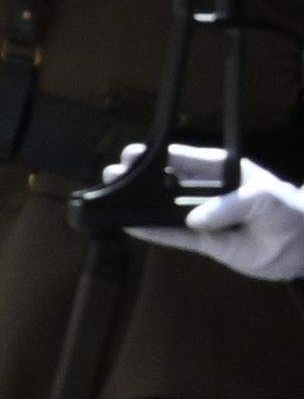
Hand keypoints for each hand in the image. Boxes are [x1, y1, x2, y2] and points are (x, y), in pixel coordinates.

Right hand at [123, 144, 303, 283]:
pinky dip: (154, 233)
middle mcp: (207, 192)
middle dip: (139, 179)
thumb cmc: (289, 211)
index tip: (130, 156)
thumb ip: (229, 205)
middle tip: (113, 178)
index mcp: (221, 170)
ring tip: (112, 199)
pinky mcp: (207, 243)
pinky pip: (176, 237)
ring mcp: (205, 217)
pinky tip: (131, 227)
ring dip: (141, 206)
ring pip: (166, 210)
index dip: (156, 156)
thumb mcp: (265, 199)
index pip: (183, 159)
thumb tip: (193, 219)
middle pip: (166, 183)